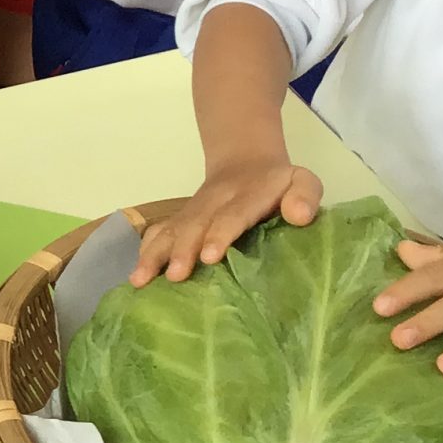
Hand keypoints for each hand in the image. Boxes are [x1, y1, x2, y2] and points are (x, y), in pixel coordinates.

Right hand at [131, 158, 323, 284]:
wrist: (244, 162)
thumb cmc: (278, 185)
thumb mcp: (301, 181)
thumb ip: (306, 195)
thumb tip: (299, 216)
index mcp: (246, 195)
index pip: (232, 214)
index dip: (219, 234)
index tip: (209, 257)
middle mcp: (214, 202)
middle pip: (194, 224)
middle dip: (182, 249)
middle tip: (175, 276)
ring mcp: (193, 210)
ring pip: (170, 228)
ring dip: (155, 253)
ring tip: (140, 280)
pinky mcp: (179, 219)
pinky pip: (158, 232)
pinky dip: (146, 252)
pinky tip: (137, 275)